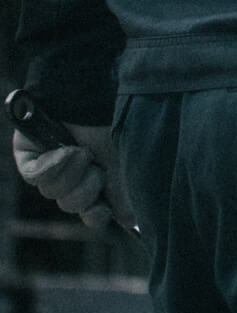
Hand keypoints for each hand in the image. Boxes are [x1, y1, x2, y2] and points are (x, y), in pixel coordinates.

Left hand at [12, 122, 134, 231]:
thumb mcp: (122, 159)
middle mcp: (71, 171)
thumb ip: (122, 192)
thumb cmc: (112, 120)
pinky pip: (34, 175)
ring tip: (81, 151)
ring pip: (53, 192)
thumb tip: (131, 221)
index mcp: (95, 174)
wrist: (92, 91)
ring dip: (71, 173)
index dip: (95, 214)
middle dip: (85, 188)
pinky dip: (50, 166)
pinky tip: (65, 151)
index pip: (90, 210)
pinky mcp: (29, 153)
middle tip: (95, 167)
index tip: (102, 210)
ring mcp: (48, 162)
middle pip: (71, 203)